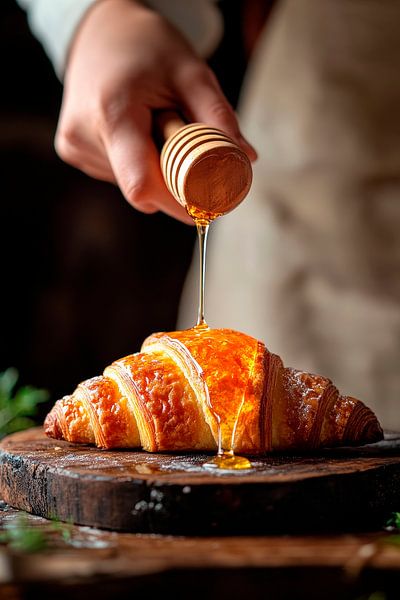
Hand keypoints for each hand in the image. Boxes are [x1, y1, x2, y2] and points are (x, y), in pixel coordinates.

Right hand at [55, 0, 256, 223]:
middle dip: (175, 180)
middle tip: (187, 142)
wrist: (100, 31)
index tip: (207, 200)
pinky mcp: (75, 152)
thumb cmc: (146, 46)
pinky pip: (122, 175)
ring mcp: (76, 146)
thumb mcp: (190, 71)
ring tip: (154, 124)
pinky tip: (137, 129)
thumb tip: (246, 159)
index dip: (179, 201)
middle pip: (143, 189)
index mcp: (112, 113)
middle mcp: (84, 136)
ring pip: (135, 185)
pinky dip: (140, 162)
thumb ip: (218, 118)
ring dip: (157, 167)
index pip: (143, 185)